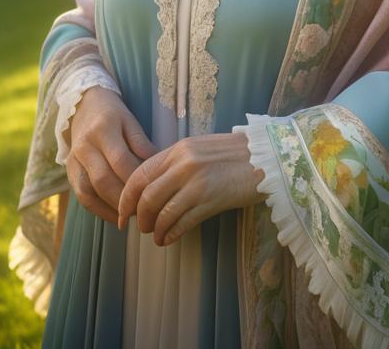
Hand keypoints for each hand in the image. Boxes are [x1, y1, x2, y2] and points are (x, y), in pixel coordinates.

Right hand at [64, 86, 157, 225]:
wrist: (83, 105)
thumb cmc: (113, 114)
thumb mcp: (130, 121)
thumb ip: (142, 145)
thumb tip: (157, 170)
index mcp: (103, 129)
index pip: (121, 161)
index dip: (136, 181)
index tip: (153, 193)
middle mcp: (85, 146)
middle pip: (103, 180)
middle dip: (124, 200)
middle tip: (144, 211)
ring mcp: (74, 160)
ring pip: (89, 192)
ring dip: (111, 209)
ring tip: (131, 217)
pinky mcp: (69, 171)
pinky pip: (82, 196)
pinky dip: (98, 210)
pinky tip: (115, 216)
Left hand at [117, 132, 265, 246]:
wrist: (265, 156)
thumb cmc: (232, 154)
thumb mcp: (198, 149)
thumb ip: (175, 164)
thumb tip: (152, 187)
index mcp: (177, 150)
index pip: (139, 174)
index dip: (125, 197)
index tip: (122, 213)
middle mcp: (182, 164)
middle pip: (146, 196)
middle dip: (138, 217)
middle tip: (140, 228)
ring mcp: (196, 183)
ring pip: (162, 212)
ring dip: (155, 229)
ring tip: (156, 237)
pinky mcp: (211, 200)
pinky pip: (182, 222)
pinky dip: (171, 233)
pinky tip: (169, 239)